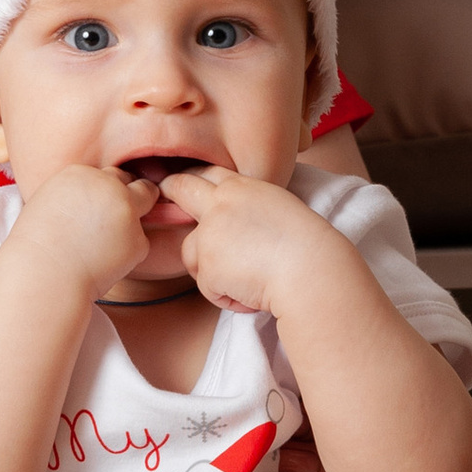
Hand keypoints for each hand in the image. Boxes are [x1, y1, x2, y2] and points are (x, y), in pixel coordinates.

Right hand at [14, 160, 155, 297]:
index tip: (100, 210)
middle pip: (135, 185)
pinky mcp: (138, 240)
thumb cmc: (38, 246)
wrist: (43, 275)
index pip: (110, 175)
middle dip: (132, 201)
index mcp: (82, 173)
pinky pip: (139, 244)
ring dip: (130, 227)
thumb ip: (77, 194)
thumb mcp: (49, 202)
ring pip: (143, 214)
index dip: (108, 193)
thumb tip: (97, 200)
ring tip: (100, 249)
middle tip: (116, 224)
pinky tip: (102, 264)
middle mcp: (108, 185)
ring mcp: (126, 211)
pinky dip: (126, 255)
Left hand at [160, 164, 309, 315]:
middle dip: (170, 189)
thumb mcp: (280, 209)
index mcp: (243, 187)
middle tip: (162, 191)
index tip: (187, 180)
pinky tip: (252, 293)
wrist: (309, 268)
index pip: (210, 173)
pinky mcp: (206, 265)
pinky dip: (228, 297)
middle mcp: (219, 204)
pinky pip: (208, 288)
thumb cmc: (308, 246)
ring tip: (245, 280)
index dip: (196, 178)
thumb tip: (237, 229)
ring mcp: (209, 233)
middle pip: (181, 188)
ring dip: (210, 271)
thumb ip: (251, 209)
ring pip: (190, 254)